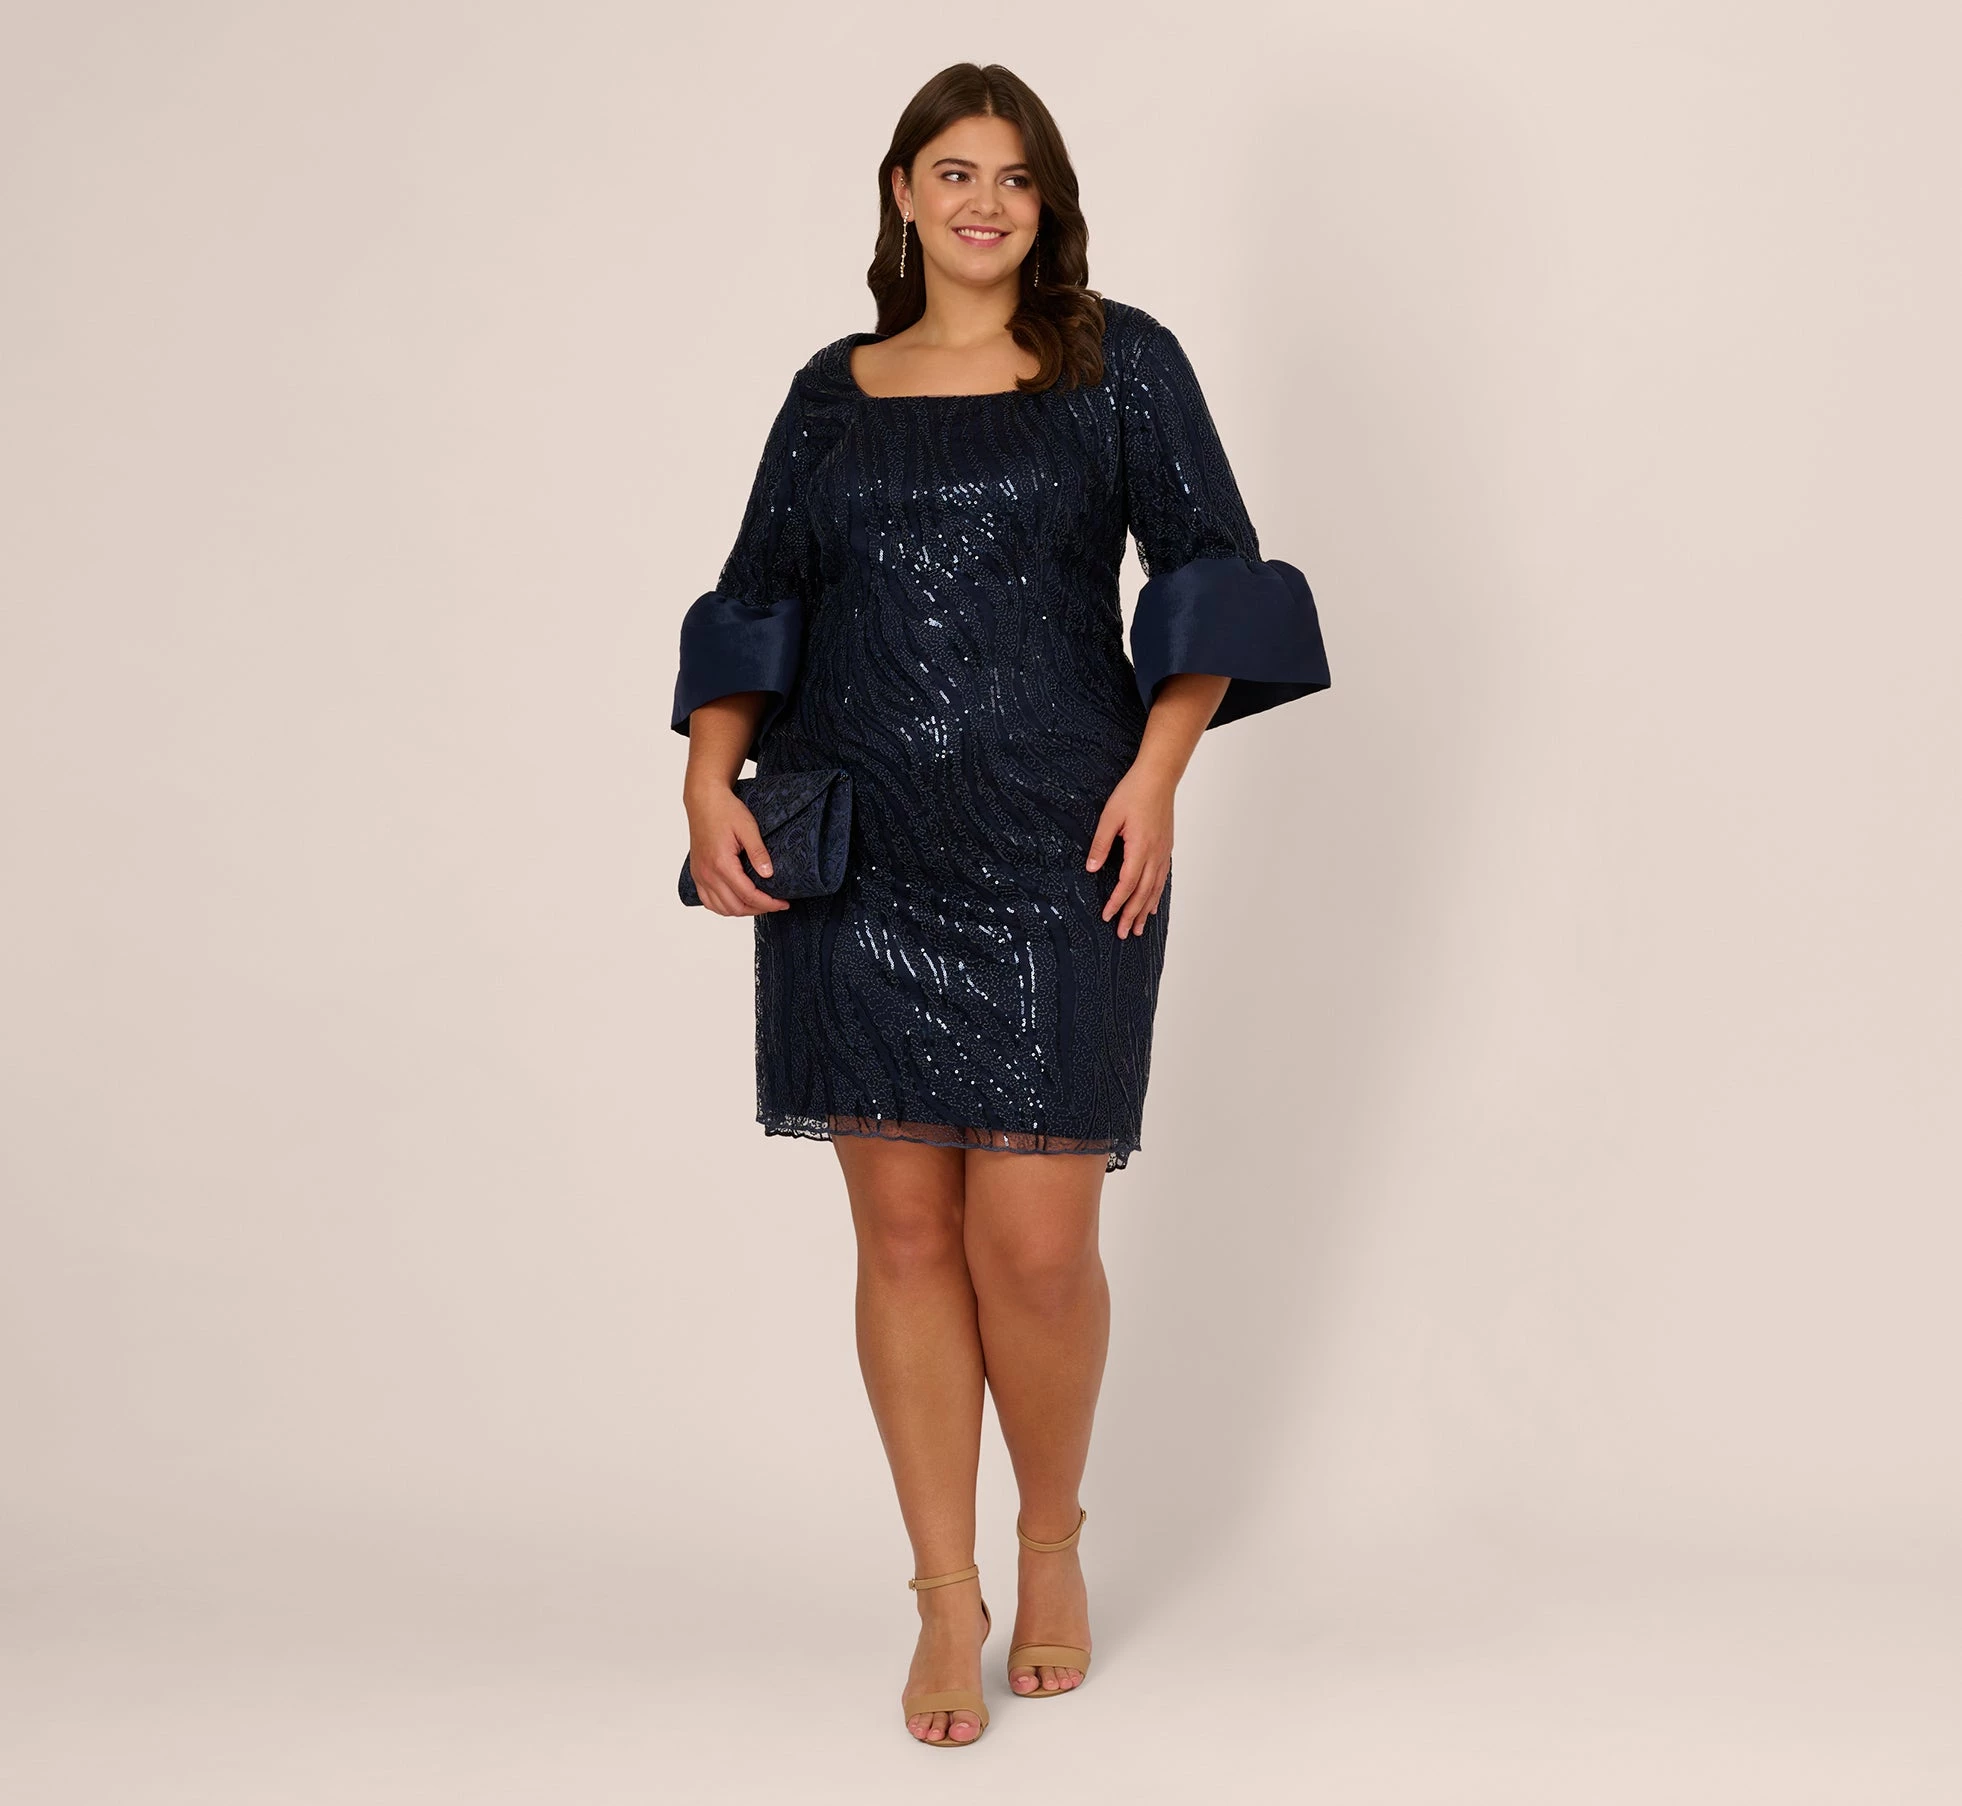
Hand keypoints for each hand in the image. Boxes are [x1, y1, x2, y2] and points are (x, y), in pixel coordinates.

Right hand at [683, 782, 791, 915]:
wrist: (703, 800)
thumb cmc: (725, 810)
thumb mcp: (748, 827)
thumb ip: (758, 852)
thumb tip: (769, 875)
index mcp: (721, 863)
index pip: (748, 895)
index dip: (768, 903)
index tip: (783, 903)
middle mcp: (708, 873)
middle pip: (735, 907)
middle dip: (758, 909)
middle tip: (775, 903)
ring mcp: (700, 875)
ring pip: (720, 908)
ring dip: (741, 910)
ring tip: (759, 903)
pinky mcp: (697, 874)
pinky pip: (708, 901)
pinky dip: (723, 907)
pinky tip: (737, 901)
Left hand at [1086, 765, 1173, 937]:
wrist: (1158, 778)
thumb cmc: (1133, 793)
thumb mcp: (1109, 817)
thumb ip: (1100, 844)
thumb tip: (1091, 869)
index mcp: (1139, 848)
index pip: (1127, 884)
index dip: (1117, 903)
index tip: (1107, 916)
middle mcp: (1155, 854)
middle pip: (1143, 892)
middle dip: (1132, 915)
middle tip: (1123, 934)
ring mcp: (1163, 852)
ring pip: (1154, 888)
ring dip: (1145, 910)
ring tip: (1138, 928)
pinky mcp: (1166, 848)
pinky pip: (1162, 878)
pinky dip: (1156, 894)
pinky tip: (1151, 904)